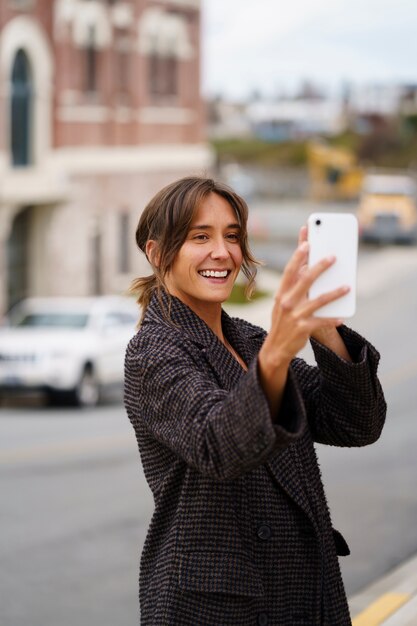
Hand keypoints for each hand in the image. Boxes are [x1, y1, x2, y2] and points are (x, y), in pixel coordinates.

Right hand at [257, 232, 350, 415]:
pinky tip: (342, 318)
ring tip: (347, 287)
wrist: (275, 349)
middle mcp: (286, 302)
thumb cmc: (282, 322)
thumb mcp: (282, 304)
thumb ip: (292, 288)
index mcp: (281, 294)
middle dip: (319, 267)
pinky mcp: (303, 329)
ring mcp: (294, 316)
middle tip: (333, 257)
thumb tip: (307, 270)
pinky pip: (321, 322)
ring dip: (334, 293)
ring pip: (318, 300)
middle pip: (305, 280)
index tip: (308, 242)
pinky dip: (332, 319)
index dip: (298, 256)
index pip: (290, 271)